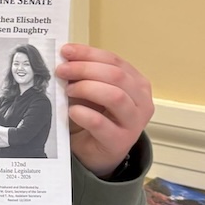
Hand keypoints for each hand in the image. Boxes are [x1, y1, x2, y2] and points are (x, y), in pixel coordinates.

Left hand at [56, 45, 151, 177]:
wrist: (96, 152)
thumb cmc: (96, 117)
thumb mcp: (93, 90)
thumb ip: (85, 73)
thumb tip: (66, 56)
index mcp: (137, 83)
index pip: (114, 60)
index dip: (88, 53)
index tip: (66, 51)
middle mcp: (141, 101)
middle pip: (116, 75)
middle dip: (85, 69)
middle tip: (62, 71)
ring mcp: (134, 123)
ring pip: (115, 96)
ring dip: (87, 88)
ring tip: (68, 91)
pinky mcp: (119, 142)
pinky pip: (100, 123)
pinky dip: (83, 114)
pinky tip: (72, 111)